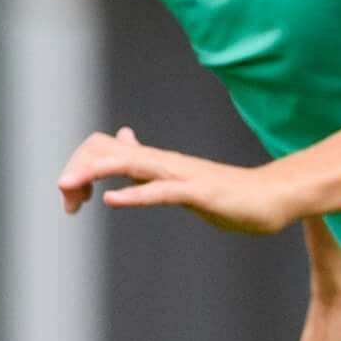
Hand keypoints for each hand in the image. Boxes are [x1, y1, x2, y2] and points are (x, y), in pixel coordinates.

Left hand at [59, 127, 300, 233]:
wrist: (273, 196)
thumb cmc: (229, 192)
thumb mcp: (177, 177)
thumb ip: (149, 163)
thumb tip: (124, 139)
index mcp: (156, 161)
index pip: (103, 148)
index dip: (79, 168)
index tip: (72, 197)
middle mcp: (163, 162)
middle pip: (104, 150)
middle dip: (76, 170)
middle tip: (67, 201)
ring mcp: (181, 176)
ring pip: (128, 164)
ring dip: (93, 174)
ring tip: (67, 187)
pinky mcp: (198, 192)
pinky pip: (161, 191)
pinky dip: (134, 194)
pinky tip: (113, 200)